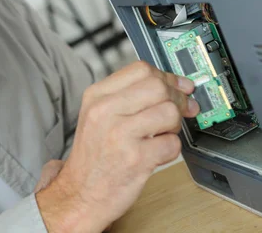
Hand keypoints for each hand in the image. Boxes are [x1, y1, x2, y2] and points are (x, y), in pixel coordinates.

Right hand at [36, 61, 197, 232]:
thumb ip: (129, 96)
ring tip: (162, 133)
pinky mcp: (136, 159)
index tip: (177, 86)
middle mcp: (105, 111)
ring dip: (174, 125)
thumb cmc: (94, 155)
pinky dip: (171, 149)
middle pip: (158, 86)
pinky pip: (172, 143)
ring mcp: (119, 135)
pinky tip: (156, 153)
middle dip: (177, 98)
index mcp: (96, 96)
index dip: (166, 76)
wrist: (80, 193)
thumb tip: (175, 85)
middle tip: (181, 109)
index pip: (141, 69)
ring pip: (169, 112)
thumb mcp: (97, 115)